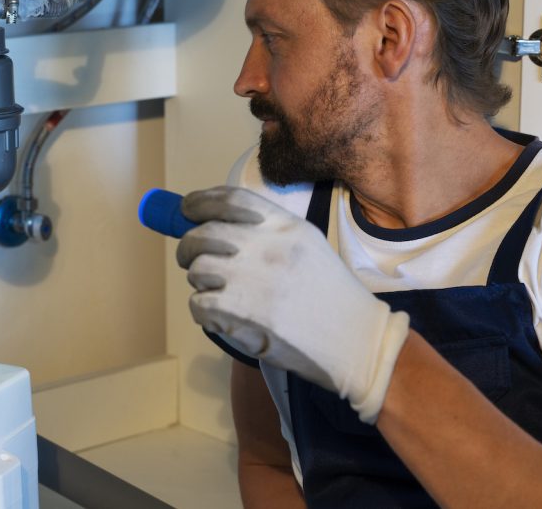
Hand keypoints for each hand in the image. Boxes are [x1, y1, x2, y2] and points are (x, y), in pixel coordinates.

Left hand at [177, 186, 409, 422]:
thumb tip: (218, 227)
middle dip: (188, 248)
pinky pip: (199, 303)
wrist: (356, 340)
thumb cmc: (331, 295)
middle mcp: (266, 246)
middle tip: (190, 261)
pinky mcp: (242, 310)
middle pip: (203, 234)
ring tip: (218, 294)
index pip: (229, 199)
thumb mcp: (307, 246)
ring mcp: (253, 277)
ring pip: (198, 269)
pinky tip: (221, 317)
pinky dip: (203, 311)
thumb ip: (268, 233)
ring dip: (200, 282)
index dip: (199, 202)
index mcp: (284, 226)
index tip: (186, 210)